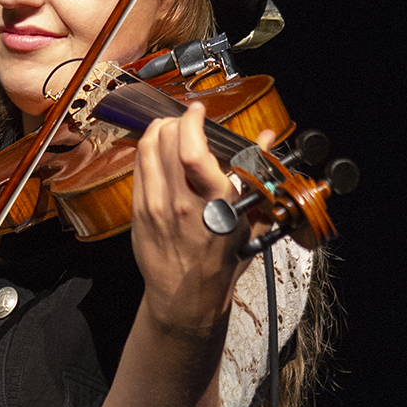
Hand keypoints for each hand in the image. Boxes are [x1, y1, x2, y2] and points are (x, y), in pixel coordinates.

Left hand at [128, 102, 274, 338]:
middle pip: (166, 141)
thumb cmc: (223, 260)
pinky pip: (138, 166)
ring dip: (160, 130)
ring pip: (147, 148)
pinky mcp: (139, 211)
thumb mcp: (252, 221)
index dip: (192, 121)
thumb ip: (259, 175)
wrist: (187, 296)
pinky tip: (159, 150)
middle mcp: (181, 204)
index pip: (193, 152)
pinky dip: (148, 150)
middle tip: (188, 120)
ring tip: (173, 129)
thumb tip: (267, 138)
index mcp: (215, 205)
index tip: (199, 110)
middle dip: (177, 121)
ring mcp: (155, 206)